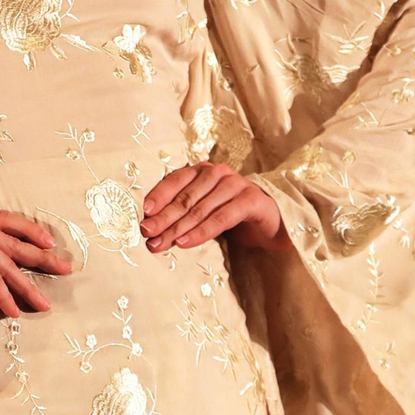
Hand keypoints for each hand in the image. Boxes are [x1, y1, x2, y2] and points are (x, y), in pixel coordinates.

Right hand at [0, 208, 71, 323]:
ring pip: (6, 263)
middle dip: (40, 258)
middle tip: (64, 269)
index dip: (29, 230)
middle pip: (11, 241)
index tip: (49, 244)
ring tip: (43, 303)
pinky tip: (14, 311)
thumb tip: (5, 263)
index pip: (3, 218)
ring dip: (27, 287)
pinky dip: (6, 297)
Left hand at [142, 162, 288, 253]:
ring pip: (201, 208)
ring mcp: (236, 184)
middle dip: (164, 218)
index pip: (175, 180)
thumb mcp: (202, 213)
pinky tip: (185, 243)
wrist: (270, 223)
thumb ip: (181, 215)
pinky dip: (202, 231)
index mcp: (202, 171)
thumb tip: (151, 229)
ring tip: (161, 244)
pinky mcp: (252, 200)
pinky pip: (222, 217)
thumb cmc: (230, 216)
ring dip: (178, 228)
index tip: (144, 214)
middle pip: (185, 197)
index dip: (158, 196)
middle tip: (147, 234)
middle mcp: (218, 173)